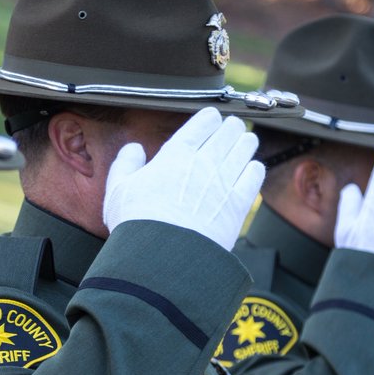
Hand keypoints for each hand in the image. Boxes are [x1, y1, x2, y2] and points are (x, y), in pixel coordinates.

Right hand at [102, 107, 264, 249]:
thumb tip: (134, 149)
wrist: (163, 257)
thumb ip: (125, 164)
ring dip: (245, 142)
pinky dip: (254, 168)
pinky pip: (255, 174)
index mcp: (176, 154)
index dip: (210, 117)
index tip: (211, 118)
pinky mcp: (238, 204)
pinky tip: (250, 169)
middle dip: (231, 126)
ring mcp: (224, 182)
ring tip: (244, 142)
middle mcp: (204, 162)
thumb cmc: (137, 225)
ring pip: (246, 147)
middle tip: (231, 128)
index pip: (203, 122)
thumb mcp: (117, 189)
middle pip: (229, 130)